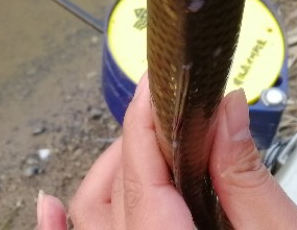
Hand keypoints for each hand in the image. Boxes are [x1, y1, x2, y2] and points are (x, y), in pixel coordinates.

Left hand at [37, 74, 296, 228]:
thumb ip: (247, 178)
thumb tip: (227, 112)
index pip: (141, 170)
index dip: (145, 117)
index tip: (157, 82)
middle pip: (113, 192)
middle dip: (138, 143)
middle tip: (174, 111)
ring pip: (93, 219)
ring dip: (108, 177)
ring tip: (138, 142)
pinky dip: (60, 228)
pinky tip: (50, 208)